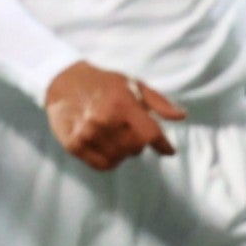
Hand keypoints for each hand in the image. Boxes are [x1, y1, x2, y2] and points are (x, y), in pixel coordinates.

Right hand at [42, 61, 185, 170]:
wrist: (63, 81)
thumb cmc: (103, 83)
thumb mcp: (133, 84)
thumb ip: (158, 102)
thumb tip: (181, 116)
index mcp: (122, 103)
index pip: (151, 134)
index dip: (162, 145)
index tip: (167, 150)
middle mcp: (105, 119)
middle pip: (136, 148)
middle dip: (138, 142)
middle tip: (129, 131)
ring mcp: (88, 133)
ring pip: (120, 158)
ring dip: (123, 151)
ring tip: (115, 136)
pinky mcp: (74, 144)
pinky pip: (103, 165)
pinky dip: (109, 160)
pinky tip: (105, 146)